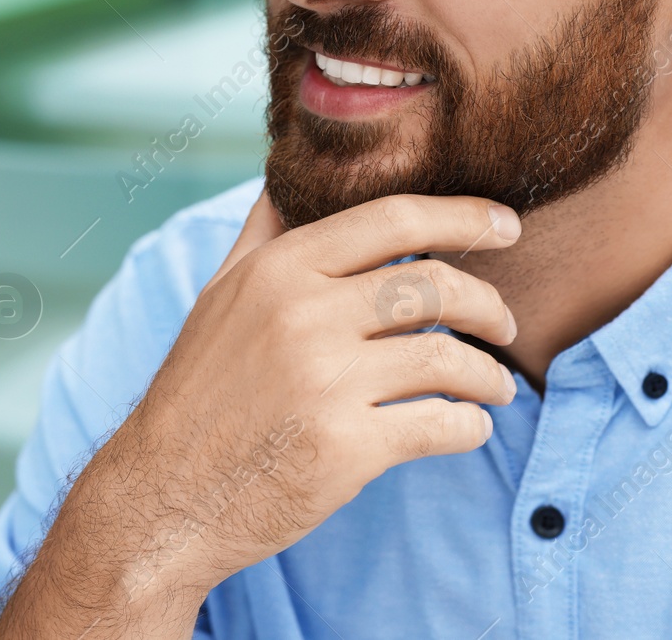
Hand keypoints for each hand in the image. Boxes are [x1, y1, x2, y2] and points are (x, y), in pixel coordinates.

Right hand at [0, 190, 520, 639]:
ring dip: (489, 374)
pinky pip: (441, 424)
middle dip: (489, 304)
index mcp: (281, 269)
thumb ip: (263, 234)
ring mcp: (325, 382)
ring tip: (495, 387)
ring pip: (448, 357)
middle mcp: (304, 316)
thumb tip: (285, 177)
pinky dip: (470, 426)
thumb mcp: (219, 295)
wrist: (165, 493)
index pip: (395, 220)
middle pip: (434, 286)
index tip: (506, 225)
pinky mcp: (345, 447)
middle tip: (504, 322)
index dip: (464, 216)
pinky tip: (468, 426)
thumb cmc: (200, 390)